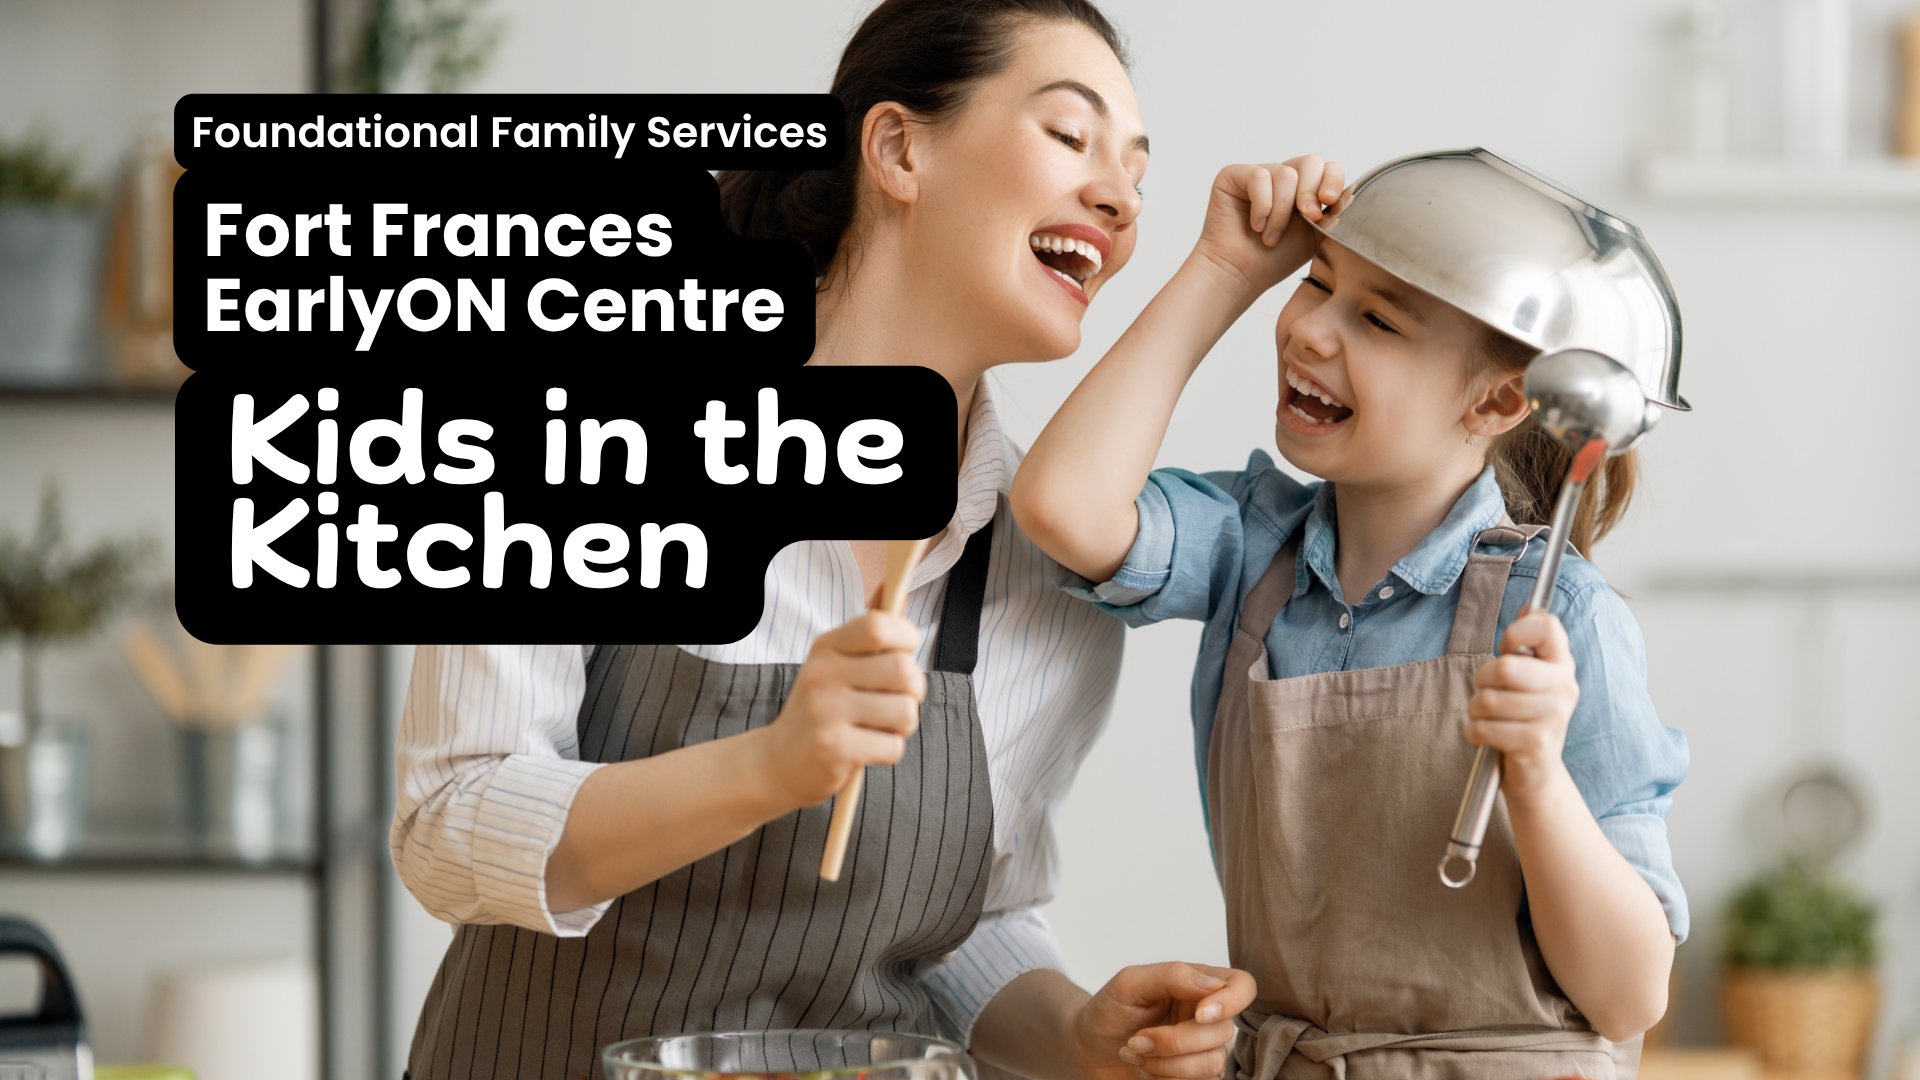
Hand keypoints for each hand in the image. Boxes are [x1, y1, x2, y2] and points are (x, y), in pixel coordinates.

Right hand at [750, 611, 925, 809]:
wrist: (778, 762)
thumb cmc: (821, 708)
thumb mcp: (837, 663)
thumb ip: (870, 630)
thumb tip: (896, 588)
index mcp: (827, 647)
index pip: (879, 625)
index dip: (906, 638)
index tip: (904, 654)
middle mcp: (822, 674)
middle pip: (903, 670)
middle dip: (915, 690)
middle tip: (898, 700)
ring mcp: (825, 711)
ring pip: (904, 711)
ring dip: (904, 725)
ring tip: (882, 727)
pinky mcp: (832, 748)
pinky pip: (892, 746)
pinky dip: (890, 751)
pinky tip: (868, 749)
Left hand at [1071, 963, 1254, 1079]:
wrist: (1087, 1050)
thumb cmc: (1107, 1011)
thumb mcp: (1130, 982)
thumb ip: (1172, 974)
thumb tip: (1213, 985)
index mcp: (1198, 985)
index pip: (1242, 986)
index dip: (1231, 1002)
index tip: (1199, 1015)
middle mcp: (1207, 1017)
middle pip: (1223, 1032)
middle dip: (1175, 1042)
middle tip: (1137, 1040)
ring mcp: (1203, 1050)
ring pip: (1212, 1064)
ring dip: (1166, 1064)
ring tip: (1135, 1054)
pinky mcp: (1193, 1077)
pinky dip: (1166, 1079)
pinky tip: (1145, 1069)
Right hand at [1190, 157, 1345, 299]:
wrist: (1241, 275)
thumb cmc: (1274, 260)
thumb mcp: (1315, 237)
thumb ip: (1334, 214)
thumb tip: (1351, 192)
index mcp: (1304, 189)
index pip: (1328, 169)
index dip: (1333, 182)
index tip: (1329, 205)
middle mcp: (1282, 177)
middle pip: (1310, 162)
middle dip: (1310, 194)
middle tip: (1306, 219)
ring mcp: (1258, 174)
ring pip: (1286, 174)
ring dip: (1281, 213)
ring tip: (1270, 236)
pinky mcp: (1233, 175)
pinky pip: (1259, 177)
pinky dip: (1261, 206)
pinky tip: (1254, 226)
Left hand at [1468, 610, 1579, 798]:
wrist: (1536, 774)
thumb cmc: (1523, 719)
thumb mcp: (1530, 680)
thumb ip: (1527, 645)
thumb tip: (1529, 606)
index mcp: (1562, 665)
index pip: (1547, 626)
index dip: (1517, 632)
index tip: (1507, 648)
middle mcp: (1564, 688)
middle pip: (1506, 667)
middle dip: (1483, 679)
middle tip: (1488, 691)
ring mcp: (1553, 717)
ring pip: (1488, 700)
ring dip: (1476, 711)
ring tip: (1488, 718)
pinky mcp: (1535, 744)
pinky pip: (1483, 728)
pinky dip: (1474, 733)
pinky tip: (1487, 738)